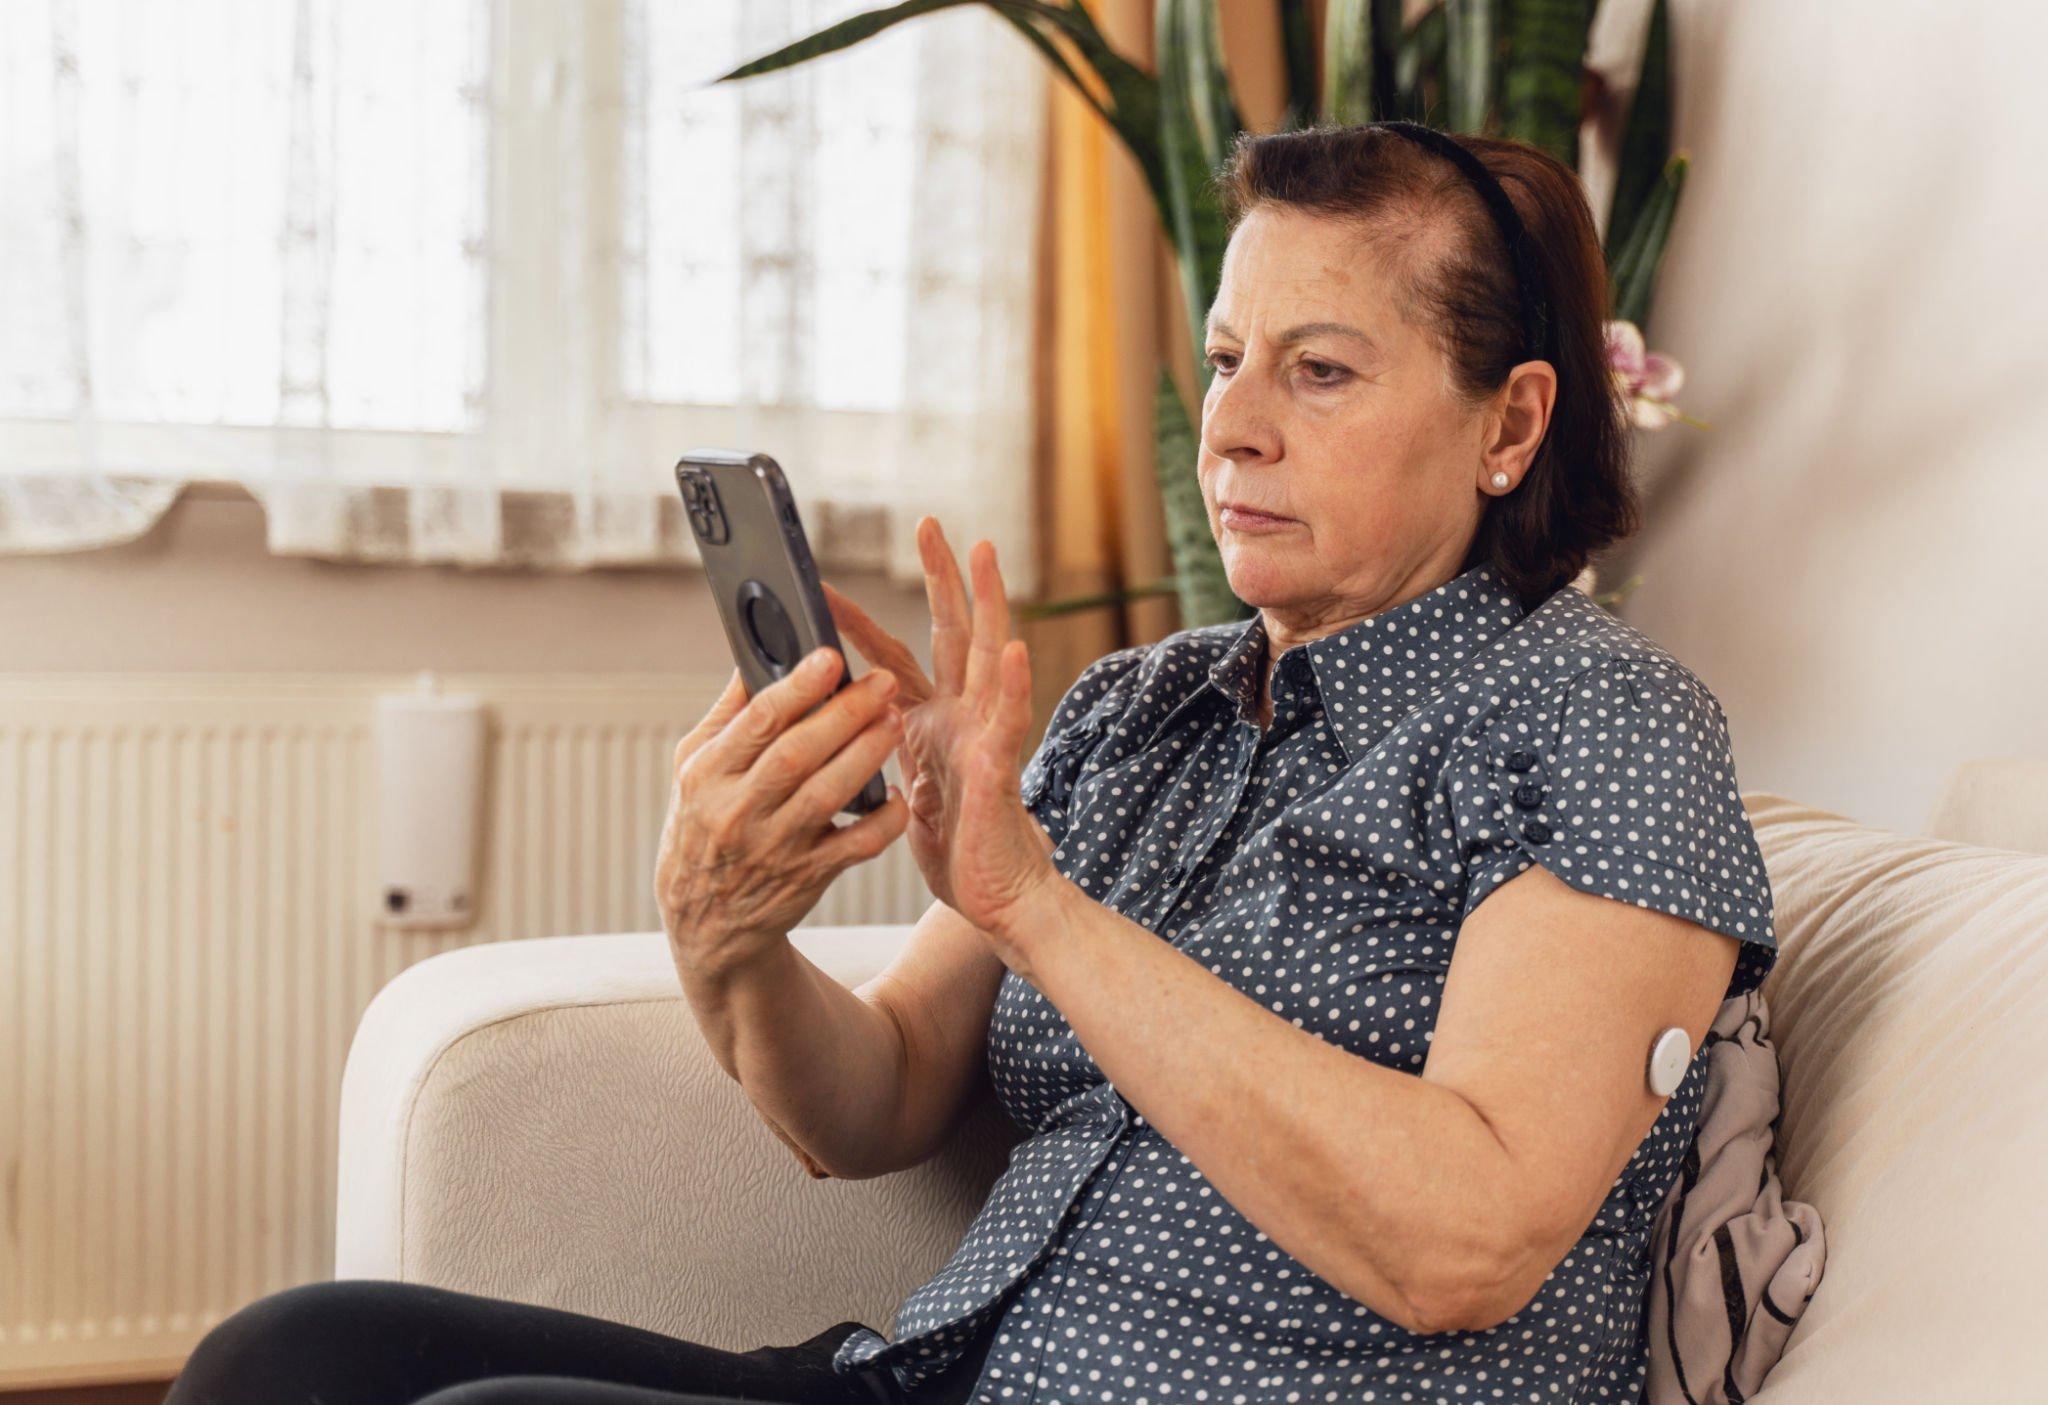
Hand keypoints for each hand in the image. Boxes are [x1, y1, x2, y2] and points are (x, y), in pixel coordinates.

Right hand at [652, 652, 908, 981]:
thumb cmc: (703, 823)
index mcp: (707, 774)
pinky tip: (896, 792)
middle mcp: (737, 811)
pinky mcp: (808, 876)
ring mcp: (774, 847)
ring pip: (829, 795)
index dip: (797, 687)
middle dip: (846, 713)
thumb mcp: (694, 767)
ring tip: (894, 720)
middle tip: (884, 683)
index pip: (756, 722)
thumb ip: (729, 713)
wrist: (704, 920)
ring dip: (868, 754)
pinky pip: (857, 846)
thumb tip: (760, 649)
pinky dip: (884, 819)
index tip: (831, 656)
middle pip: (798, 754)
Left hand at [823, 516, 1060, 946]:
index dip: (859, 625)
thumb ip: (883, 749)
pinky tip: (1011, 648)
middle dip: (943, 578)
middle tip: (928, 524)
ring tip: (985, 553)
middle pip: (953, 633)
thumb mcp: (902, 786)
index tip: (821, 589)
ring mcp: (986, 737)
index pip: (893, 660)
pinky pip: (1007, 721)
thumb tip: (848, 724)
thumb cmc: (956, 849)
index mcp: (934, 722)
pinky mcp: (1000, 770)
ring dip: (989, 603)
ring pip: (990, 656)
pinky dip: (1010, 684)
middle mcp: (965, 717)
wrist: (996, 901)